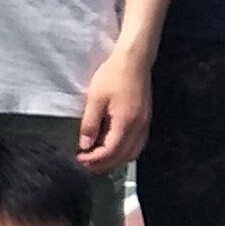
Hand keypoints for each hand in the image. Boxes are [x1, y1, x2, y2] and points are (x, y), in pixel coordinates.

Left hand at [76, 37, 150, 167]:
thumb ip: (90, 124)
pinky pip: (137, 144)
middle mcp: (139, 127)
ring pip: (133, 153)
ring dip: (116, 160)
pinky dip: (125, 152)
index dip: (94, 159)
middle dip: (104, 165)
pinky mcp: (145, 119)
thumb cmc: (113, 75)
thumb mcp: (95, 98)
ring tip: (98, 160)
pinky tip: (114, 149)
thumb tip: (85, 145)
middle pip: (123, 157)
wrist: (134, 60)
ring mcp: (145, 124)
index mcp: (126, 123)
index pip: (110, 151)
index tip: (78, 159)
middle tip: (86, 165)